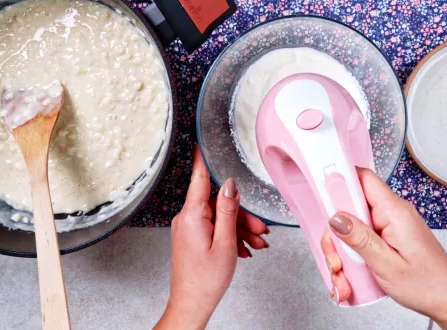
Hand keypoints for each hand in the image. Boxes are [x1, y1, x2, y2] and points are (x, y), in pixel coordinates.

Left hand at [155, 147, 269, 329]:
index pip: (198, 178)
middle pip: (218, 201)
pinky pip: (215, 228)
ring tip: (256, 245)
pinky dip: (231, 236)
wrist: (191, 305)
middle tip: (260, 230)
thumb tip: (230, 185)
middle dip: (242, 213)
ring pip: (219, 217)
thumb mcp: (225, 242)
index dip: (203, 158)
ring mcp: (188, 228)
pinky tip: (244, 249)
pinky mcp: (192, 238)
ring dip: (240, 228)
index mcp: (192, 215)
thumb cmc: (206, 280)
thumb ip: (228, 210)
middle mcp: (186, 218)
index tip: (202, 140)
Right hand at [321, 168, 446, 329]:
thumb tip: (336, 217)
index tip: (322, 196)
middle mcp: (393, 214)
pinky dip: (354, 257)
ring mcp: (391, 226)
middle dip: (337, 236)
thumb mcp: (386, 265)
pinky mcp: (389, 237)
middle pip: (350, 208)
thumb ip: (359, 238)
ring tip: (345, 278)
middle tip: (337, 261)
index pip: (363, 178)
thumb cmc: (428, 285)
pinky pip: (363, 238)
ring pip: (353, 228)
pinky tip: (353, 278)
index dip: (339, 181)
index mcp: (395, 212)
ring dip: (343, 253)